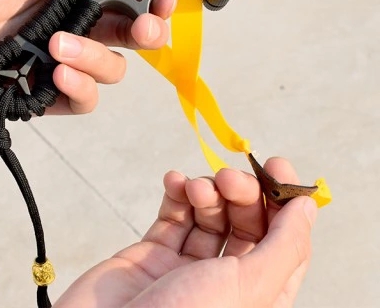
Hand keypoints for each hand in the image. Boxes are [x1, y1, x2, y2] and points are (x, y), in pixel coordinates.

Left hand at [0, 0, 175, 114]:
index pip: (126, 1)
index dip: (153, 1)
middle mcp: (71, 28)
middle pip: (131, 40)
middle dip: (149, 35)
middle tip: (144, 29)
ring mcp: (57, 63)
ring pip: (110, 72)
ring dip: (95, 60)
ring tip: (57, 46)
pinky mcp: (39, 94)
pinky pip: (81, 101)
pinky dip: (80, 89)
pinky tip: (57, 73)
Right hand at [55, 157, 317, 307]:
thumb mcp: (247, 289)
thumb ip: (283, 246)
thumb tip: (308, 207)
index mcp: (257, 296)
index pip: (285, 241)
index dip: (284, 201)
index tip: (275, 166)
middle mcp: (225, 283)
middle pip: (246, 223)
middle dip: (239, 191)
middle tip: (227, 177)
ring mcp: (187, 269)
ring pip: (208, 214)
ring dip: (205, 190)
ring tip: (195, 185)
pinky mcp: (153, 256)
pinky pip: (172, 215)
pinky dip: (175, 193)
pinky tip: (173, 181)